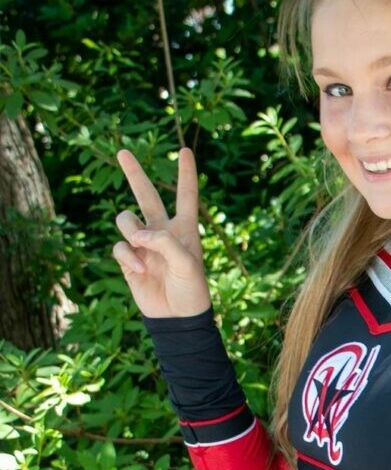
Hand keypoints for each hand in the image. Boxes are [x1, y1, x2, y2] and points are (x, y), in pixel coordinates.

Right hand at [112, 147, 211, 317]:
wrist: (177, 317)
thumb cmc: (191, 290)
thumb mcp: (187, 264)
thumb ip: (164, 242)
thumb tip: (135, 234)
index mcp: (185, 228)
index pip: (186, 195)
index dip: (186, 173)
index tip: (185, 151)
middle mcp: (162, 231)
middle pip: (146, 195)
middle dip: (134, 173)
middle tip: (122, 151)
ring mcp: (143, 244)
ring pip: (126, 219)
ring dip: (131, 230)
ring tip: (141, 247)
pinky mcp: (129, 259)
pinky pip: (119, 246)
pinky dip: (127, 256)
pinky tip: (140, 270)